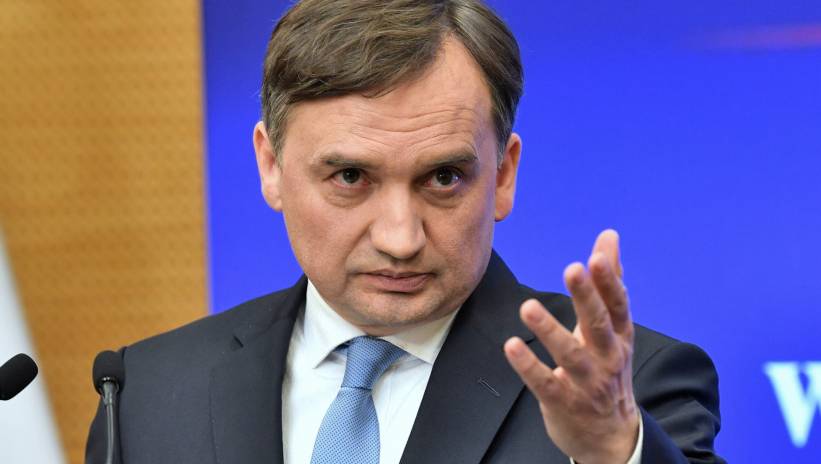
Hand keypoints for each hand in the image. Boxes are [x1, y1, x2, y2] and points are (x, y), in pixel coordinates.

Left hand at [503, 230, 638, 463]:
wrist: (611, 437)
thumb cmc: (608, 369)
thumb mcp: (613, 328)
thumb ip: (607, 281)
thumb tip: (609, 237)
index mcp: (619, 336)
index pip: (617, 305)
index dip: (609, 282)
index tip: (596, 257)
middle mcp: (607, 358)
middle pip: (598, 325)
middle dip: (586, 297)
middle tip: (572, 269)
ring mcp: (587, 384)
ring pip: (571, 355)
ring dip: (550, 331)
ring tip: (528, 308)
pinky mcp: (564, 403)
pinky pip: (546, 384)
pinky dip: (529, 367)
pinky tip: (512, 346)